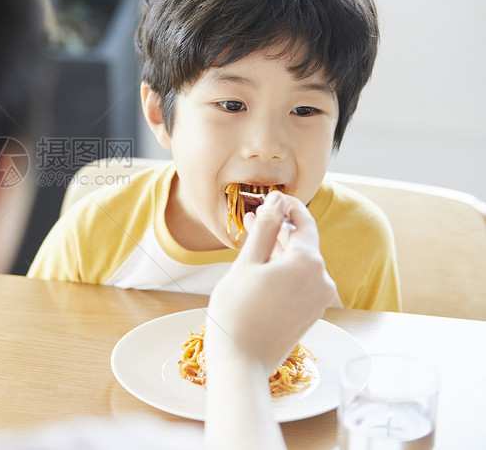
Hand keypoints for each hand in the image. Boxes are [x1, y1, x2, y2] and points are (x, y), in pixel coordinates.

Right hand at [205, 191, 336, 373]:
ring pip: (300, 264)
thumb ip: (266, 229)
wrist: (241, 361)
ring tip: (252, 244)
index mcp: (308, 262)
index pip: (304, 222)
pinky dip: (284, 271)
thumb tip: (277, 200)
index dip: (288, 206)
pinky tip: (262, 269)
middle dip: (279, 230)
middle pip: (302, 244)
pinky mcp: (312, 313)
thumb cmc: (237, 311)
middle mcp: (322, 279)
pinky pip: (301, 282)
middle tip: (253, 219)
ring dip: (279, 251)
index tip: (271, 198)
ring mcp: (319, 299)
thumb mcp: (247, 263)